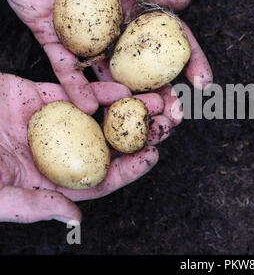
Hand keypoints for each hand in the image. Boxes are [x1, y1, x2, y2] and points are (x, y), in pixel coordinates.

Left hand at [0, 0, 212, 113]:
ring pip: (110, 75)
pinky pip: (68, 70)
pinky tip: (91, 107)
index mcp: (136, 8)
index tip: (203, 84)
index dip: (190, 62)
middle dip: (162, 93)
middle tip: (174, 114)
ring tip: (138, 117)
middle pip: (145, 67)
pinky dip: (77, 89)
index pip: (170, 39)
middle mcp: (116, 29)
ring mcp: (88, 40)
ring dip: (124, 98)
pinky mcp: (57, 43)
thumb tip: (185, 2)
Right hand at [0, 73, 174, 223]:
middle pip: (108, 145)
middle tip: (167, 124)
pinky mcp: (41, 97)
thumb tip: (74, 218)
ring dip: (129, 110)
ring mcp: (52, 124)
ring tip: (157, 102)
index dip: (128, 169)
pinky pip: (77, 93)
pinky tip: (122, 88)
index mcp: (51, 180)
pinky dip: (99, 91)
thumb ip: (31, 205)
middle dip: (138, 135)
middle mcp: (58, 152)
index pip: (100, 179)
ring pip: (100, 117)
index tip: (152, 156)